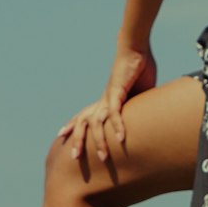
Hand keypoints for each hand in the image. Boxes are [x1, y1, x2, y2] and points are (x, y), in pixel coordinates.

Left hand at [57, 45, 157, 163]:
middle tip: (74, 158)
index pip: (84, 115)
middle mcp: (103, 99)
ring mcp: (108, 97)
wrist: (135, 49)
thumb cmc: (139, 67)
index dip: (73, 125)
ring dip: (99, 141)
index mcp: (106, 99)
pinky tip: (121, 139)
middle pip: (84, 123)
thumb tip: (146, 113)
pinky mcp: (117, 92)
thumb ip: (138, 104)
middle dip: (78, 140)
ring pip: (97, 123)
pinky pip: (115, 113)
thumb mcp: (138, 92)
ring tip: (103, 157)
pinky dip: (118, 126)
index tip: (61, 136)